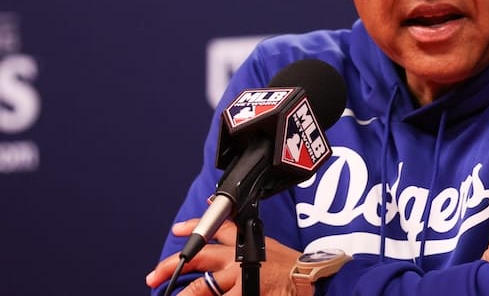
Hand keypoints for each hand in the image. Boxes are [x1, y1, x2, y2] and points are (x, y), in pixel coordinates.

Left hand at [145, 219, 300, 294]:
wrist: (308, 278)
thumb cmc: (291, 266)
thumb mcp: (268, 246)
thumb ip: (248, 243)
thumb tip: (233, 241)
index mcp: (243, 243)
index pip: (217, 229)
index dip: (194, 226)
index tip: (177, 229)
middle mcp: (237, 258)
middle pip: (198, 256)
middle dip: (172, 265)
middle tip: (153, 276)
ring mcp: (238, 279)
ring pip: (201, 287)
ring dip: (183, 295)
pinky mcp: (243, 295)